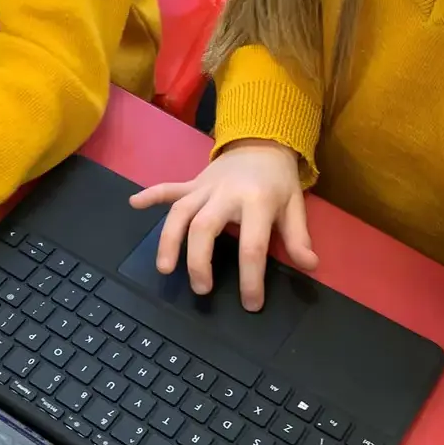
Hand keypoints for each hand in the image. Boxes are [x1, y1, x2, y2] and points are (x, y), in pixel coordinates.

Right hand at [128, 139, 316, 310]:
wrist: (262, 140)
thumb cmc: (279, 181)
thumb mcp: (295, 206)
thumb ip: (298, 237)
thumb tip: (309, 266)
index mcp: (258, 202)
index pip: (252, 245)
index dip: (251, 278)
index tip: (250, 304)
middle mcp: (227, 194)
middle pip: (204, 228)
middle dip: (199, 261)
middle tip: (201, 289)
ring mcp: (206, 187)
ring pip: (180, 211)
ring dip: (169, 239)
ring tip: (164, 268)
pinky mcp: (192, 183)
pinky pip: (169, 188)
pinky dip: (151, 195)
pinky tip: (134, 204)